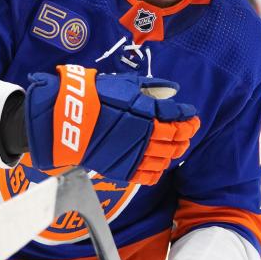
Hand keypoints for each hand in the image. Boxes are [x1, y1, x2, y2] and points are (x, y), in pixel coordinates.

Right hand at [24, 66, 198, 184]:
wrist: (69, 120)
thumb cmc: (96, 97)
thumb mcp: (125, 84)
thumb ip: (152, 86)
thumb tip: (174, 89)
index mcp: (148, 112)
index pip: (178, 117)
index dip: (188, 117)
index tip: (191, 115)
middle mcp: (147, 135)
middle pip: (176, 139)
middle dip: (185, 135)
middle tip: (187, 131)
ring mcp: (136, 154)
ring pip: (166, 158)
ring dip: (175, 152)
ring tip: (176, 148)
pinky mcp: (124, 169)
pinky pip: (149, 175)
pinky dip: (158, 171)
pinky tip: (159, 164)